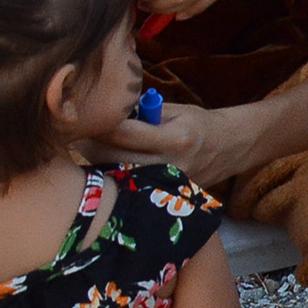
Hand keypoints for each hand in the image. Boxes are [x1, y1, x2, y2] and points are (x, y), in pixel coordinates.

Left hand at [89, 101, 262, 186]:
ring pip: (115, 176)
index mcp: (176, 138)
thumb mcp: (177, 111)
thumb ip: (143, 114)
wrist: (229, 149)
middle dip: (91, 145)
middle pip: (114, 159)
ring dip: (97, 162)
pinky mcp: (161, 196)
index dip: (100, 125)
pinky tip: (106, 165)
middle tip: (77, 134)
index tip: (84, 117)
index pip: (125, 133)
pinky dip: (112, 175)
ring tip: (88, 148)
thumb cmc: (199, 124)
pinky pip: (127, 186)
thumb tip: (107, 113)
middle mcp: (170, 164)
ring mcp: (165, 184)